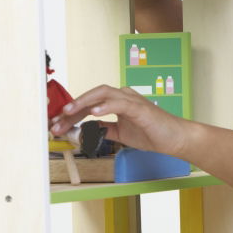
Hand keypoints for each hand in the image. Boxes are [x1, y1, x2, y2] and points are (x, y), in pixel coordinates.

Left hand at [49, 85, 190, 157]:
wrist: (176, 139)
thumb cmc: (153, 134)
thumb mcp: (121, 133)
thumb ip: (103, 130)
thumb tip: (83, 132)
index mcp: (118, 102)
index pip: (90, 103)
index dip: (72, 114)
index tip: (57, 124)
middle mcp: (124, 97)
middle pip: (92, 95)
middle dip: (72, 108)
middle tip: (56, 121)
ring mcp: (132, 100)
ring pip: (103, 94)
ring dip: (83, 103)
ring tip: (68, 112)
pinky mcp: (140, 108)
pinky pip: (119, 103)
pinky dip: (105, 106)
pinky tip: (94, 113)